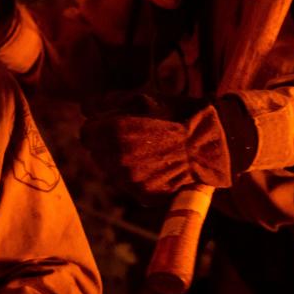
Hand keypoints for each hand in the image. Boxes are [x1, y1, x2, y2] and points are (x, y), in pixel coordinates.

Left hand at [80, 93, 257, 200]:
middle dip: (108, 143)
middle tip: (136, 136)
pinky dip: (135, 175)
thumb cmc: (174, 115)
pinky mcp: (142, 194)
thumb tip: (84, 108)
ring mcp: (129, 180)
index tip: (115, 123)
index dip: (100, 126)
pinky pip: (127, 183)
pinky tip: (153, 164)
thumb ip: (105, 103)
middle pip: (96, 151)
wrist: (210, 142)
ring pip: (110, 169)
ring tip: (147, 149)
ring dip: (120, 160)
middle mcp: (117, 159)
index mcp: (112, 132)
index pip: (86, 132)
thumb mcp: (140, 98)